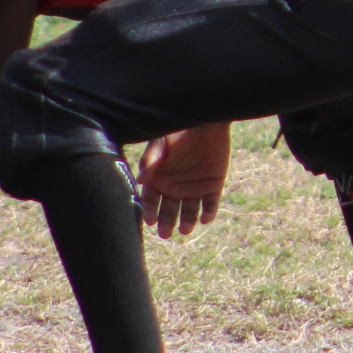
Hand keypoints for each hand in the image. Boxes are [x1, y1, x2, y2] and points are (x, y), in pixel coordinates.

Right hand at [137, 124, 230, 238]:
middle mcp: (175, 187)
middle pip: (169, 211)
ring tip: (185, 229)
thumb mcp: (161, 143)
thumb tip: (139, 180)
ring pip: (189, 211)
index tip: (150, 220)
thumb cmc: (178, 130)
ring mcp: (194, 187)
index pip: (151, 201)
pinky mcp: (213, 184)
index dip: (149, 211)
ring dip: (187, 221)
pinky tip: (205, 218)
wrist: (205, 119)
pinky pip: (211, 204)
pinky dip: (208, 212)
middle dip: (166, 223)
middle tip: (166, 233)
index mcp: (159, 179)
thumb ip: (151, 160)